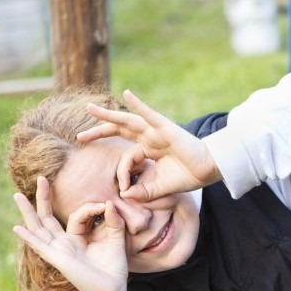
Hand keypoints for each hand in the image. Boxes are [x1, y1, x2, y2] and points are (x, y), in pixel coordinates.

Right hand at [12, 176, 128, 290]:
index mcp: (77, 238)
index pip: (76, 215)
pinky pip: (40, 246)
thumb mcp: (116, 239)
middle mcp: (64, 243)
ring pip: (39, 228)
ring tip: (17, 196)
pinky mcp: (58, 259)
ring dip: (28, 212)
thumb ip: (113, 221)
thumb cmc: (113, 267)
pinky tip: (17, 228)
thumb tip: (108, 203)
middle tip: (41, 178)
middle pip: (48, 217)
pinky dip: (29, 237)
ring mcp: (58, 251)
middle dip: (44, 198)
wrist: (112, 289)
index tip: (105, 205)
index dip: (90, 207)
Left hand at [77, 89, 220, 201]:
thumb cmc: (189, 176)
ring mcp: (157, 131)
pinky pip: (149, 114)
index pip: (127, 157)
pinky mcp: (166, 128)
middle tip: (80, 137)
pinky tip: (127, 94)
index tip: (124, 188)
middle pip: (120, 130)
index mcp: (149, 150)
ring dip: (108, 114)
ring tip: (89, 108)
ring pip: (128, 120)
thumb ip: (143, 192)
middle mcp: (150, 138)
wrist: (209, 170)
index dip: (122, 172)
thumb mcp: (161, 188)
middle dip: (99, 132)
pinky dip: (138, 104)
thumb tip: (125, 196)